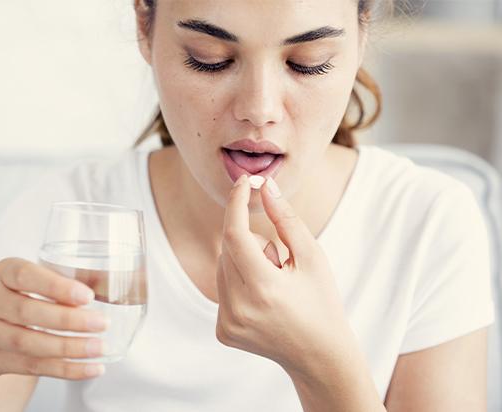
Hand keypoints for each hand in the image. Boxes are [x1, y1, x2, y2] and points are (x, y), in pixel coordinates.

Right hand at [0, 258, 109, 381]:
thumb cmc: (13, 297)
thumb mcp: (28, 280)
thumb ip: (62, 280)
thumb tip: (107, 281)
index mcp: (2, 272)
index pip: (26, 276)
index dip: (57, 287)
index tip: (88, 296)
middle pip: (27, 312)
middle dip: (69, 320)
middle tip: (102, 323)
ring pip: (28, 343)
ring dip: (69, 348)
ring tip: (99, 347)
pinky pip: (32, 367)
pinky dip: (65, 369)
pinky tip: (90, 368)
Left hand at [215, 175, 353, 374]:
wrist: (319, 356)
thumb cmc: (322, 302)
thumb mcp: (313, 257)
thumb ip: (286, 219)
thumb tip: (265, 187)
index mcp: (263, 289)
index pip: (234, 234)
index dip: (236, 203)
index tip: (244, 182)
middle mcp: (239, 308)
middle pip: (228, 249)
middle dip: (251, 242)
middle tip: (280, 263)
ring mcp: (227, 323)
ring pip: (222, 267)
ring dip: (244, 262)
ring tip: (273, 285)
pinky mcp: (222, 331)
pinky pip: (222, 289)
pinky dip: (239, 283)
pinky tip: (263, 301)